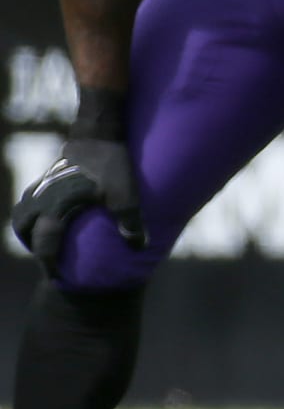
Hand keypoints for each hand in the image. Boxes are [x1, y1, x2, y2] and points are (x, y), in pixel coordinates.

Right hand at [11, 136, 145, 270]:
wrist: (100, 130)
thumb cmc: (112, 163)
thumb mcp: (124, 194)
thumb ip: (130, 221)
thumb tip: (138, 247)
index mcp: (55, 207)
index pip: (45, 244)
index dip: (50, 264)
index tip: (58, 278)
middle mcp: (41, 198)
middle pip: (23, 229)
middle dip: (33, 247)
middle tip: (50, 260)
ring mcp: (40, 185)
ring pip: (21, 214)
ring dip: (29, 230)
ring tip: (44, 242)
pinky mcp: (45, 176)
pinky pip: (28, 200)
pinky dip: (32, 214)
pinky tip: (48, 217)